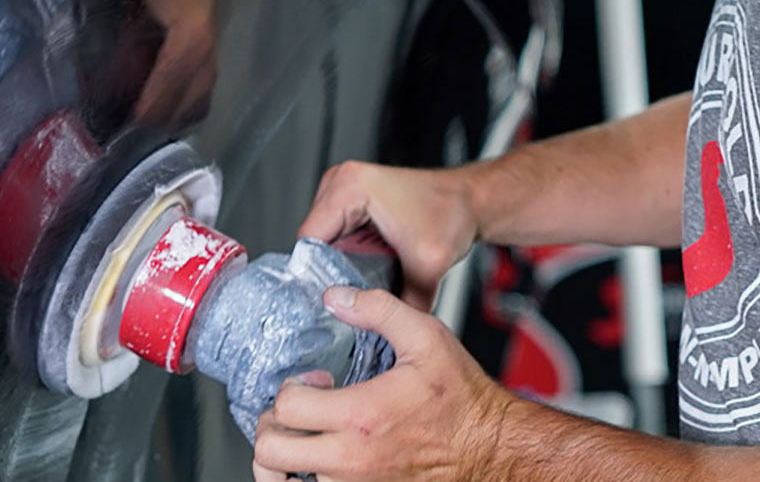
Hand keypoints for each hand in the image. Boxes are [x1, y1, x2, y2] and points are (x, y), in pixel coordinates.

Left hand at [84, 0, 228, 132]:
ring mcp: (215, 51)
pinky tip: (164, 105)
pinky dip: (185, 104)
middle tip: (112, 137)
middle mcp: (205, 54)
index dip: (130, 123)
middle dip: (148, 130)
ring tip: (136, 128)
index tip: (102, 137)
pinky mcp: (215, 44)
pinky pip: (204, 89)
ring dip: (169, 120)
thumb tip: (67, 24)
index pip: (159, 99)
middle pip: (180, 112)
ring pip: (198, 104)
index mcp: (186, 40)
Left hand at [252, 286, 509, 481]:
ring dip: (283, 457)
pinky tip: (319, 457)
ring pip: (281, 481)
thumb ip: (378, 309)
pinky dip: (303, 476)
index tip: (316, 380)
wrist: (488, 448)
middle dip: (273, 423)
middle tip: (294, 409)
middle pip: (270, 451)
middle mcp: (350, 460)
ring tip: (301, 436)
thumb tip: (336, 297)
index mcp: (361, 417)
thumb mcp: (426, 337)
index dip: (292, 387)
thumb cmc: (461, 400)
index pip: (287, 407)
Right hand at [300, 161, 478, 310]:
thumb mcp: (428, 266)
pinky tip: (364, 264)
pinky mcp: (350, 199)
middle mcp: (342, 181)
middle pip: (312, 240)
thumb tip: (384, 333)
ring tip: (362, 277)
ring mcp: (343, 188)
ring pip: (320, 239)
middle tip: (351, 294)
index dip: (316, 275)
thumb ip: (405, 304)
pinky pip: (332, 234)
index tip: (331, 299)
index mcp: (351, 186)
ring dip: (335, 262)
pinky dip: (344, 252)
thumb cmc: (452, 212)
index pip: (309, 239)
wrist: (469, 200)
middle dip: (328, 270)